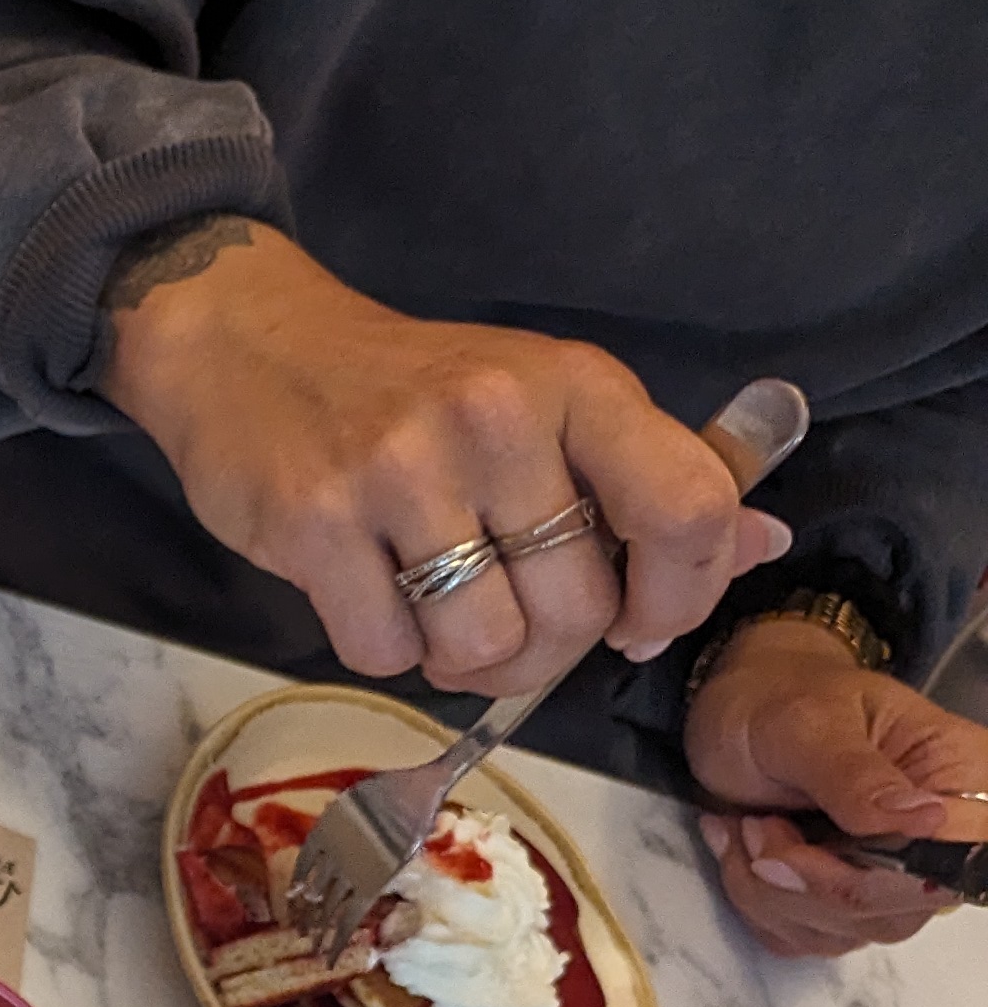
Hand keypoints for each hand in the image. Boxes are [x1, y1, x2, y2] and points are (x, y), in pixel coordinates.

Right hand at [96, 220, 789, 697]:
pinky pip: (385, 653)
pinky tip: (369, 599)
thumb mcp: (541, 401)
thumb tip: (760, 544)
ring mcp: (399, 470)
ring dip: (462, 661)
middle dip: (546, 650)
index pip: (687, 510)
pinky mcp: (314, 523)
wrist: (247, 345)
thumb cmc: (406, 389)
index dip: (683, 596)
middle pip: (577, 611)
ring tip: (435, 616)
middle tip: (506, 619)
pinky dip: (385, 651)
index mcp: (574, 384)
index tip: (641, 622)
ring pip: (482, 646)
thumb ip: (646, 475)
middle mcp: (496, 418)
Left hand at [686, 616, 987, 955]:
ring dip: (768, 892)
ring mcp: (894, 876)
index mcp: (960, 780)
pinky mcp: (848, 899)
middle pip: (894, 911)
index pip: (951, 863)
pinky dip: (758, 903)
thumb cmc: (782, 700)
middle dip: (800, 884)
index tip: (791, 846)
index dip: (874, 879)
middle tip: (754, 826)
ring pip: (843, 931)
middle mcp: (940, 838)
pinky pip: (806, 936)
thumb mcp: (809, 723)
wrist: (744, 711)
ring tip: (744, 827)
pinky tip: (741, 852)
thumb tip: (925, 818)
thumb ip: (857, 774)